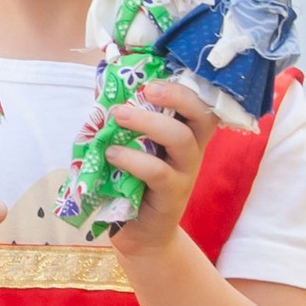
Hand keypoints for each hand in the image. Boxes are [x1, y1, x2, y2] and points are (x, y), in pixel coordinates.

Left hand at [107, 80, 217, 256]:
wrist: (141, 235)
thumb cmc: (133, 183)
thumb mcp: (131, 147)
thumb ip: (124, 121)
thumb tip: (103, 84)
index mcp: (184, 131)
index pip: (199, 100)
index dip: (186, 82)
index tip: (157, 70)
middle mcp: (191, 149)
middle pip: (202, 114)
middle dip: (178, 95)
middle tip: (147, 88)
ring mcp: (185, 172)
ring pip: (182, 139)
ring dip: (149, 123)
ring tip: (118, 116)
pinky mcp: (172, 195)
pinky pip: (158, 172)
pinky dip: (133, 159)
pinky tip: (111, 154)